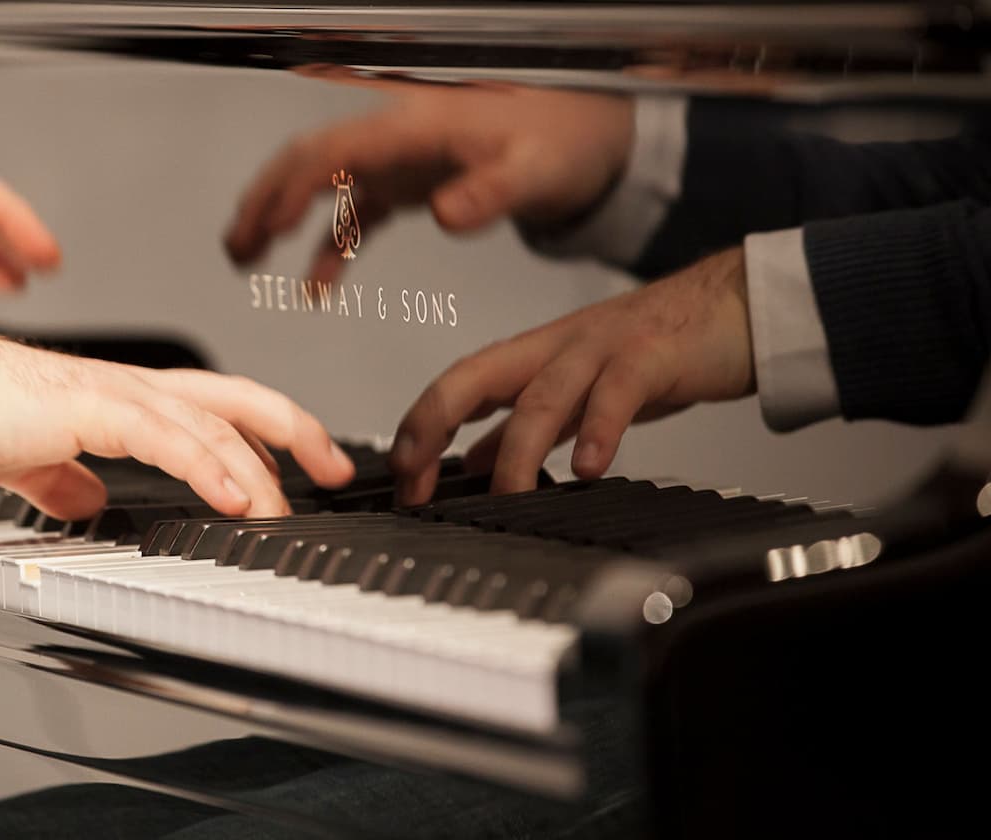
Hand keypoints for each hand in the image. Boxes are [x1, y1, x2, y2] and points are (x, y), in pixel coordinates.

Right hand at [0, 324, 356, 519]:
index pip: (213, 405)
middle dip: (293, 429)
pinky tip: (234, 496)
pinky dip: (209, 466)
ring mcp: (114, 392)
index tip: (300, 463)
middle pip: (235, 398)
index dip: (262, 429)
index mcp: (121, 397)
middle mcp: (129, 387)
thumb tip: (86, 501)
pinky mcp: (92, 407)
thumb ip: (64, 478)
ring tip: (283, 506)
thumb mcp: (34, 459)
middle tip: (334, 466)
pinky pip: (167, 437)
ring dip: (254, 468)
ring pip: (210, 421)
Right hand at [225, 80, 633, 286]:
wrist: (587, 133)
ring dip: (278, 217)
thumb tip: (446, 215)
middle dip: (264, 200)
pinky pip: (351, 213)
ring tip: (245, 257)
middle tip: (236, 245)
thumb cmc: (564, 139)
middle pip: (307, 160)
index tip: (272, 227)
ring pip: (317, 183)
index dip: (295, 187)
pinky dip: (329, 247)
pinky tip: (316, 286)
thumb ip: (491, 193)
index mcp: (416, 126)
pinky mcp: (405, 181)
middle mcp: (395, 137)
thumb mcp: (537, 169)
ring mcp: (395, 159)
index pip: (334, 150)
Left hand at [389, 247, 754, 503]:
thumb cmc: (656, 350)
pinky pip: (616, 393)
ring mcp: (600, 349)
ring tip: (507, 494)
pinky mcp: (651, 356)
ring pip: (542, 394)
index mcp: (533, 357)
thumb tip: (471, 464)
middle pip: (475, 376)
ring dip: (517, 450)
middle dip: (433, 423)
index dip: (421, 427)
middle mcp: (555, 348)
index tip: (402, 477)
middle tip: (414, 476)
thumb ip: (525, 425)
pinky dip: (599, 431)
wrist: (738, 304)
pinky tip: (588, 468)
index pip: (457, 386)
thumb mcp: (577, 393)